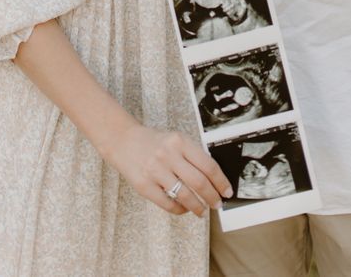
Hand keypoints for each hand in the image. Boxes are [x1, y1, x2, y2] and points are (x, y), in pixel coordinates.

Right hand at [107, 123, 232, 216]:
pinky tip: (184, 209)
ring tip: (202, 211)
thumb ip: (192, 155)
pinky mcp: (144, 185)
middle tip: (217, 204)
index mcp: (180, 141)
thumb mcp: (175, 139)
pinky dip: (179, 210)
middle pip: (199, 182)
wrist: (123, 140)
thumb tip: (213, 179)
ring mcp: (155, 170)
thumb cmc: (153, 142)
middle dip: (212, 197)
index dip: (221, 181)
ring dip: (197, 207)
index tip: (227, 191)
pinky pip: (167, 204)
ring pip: (184, 195)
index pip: (208, 165)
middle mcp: (168, 155)